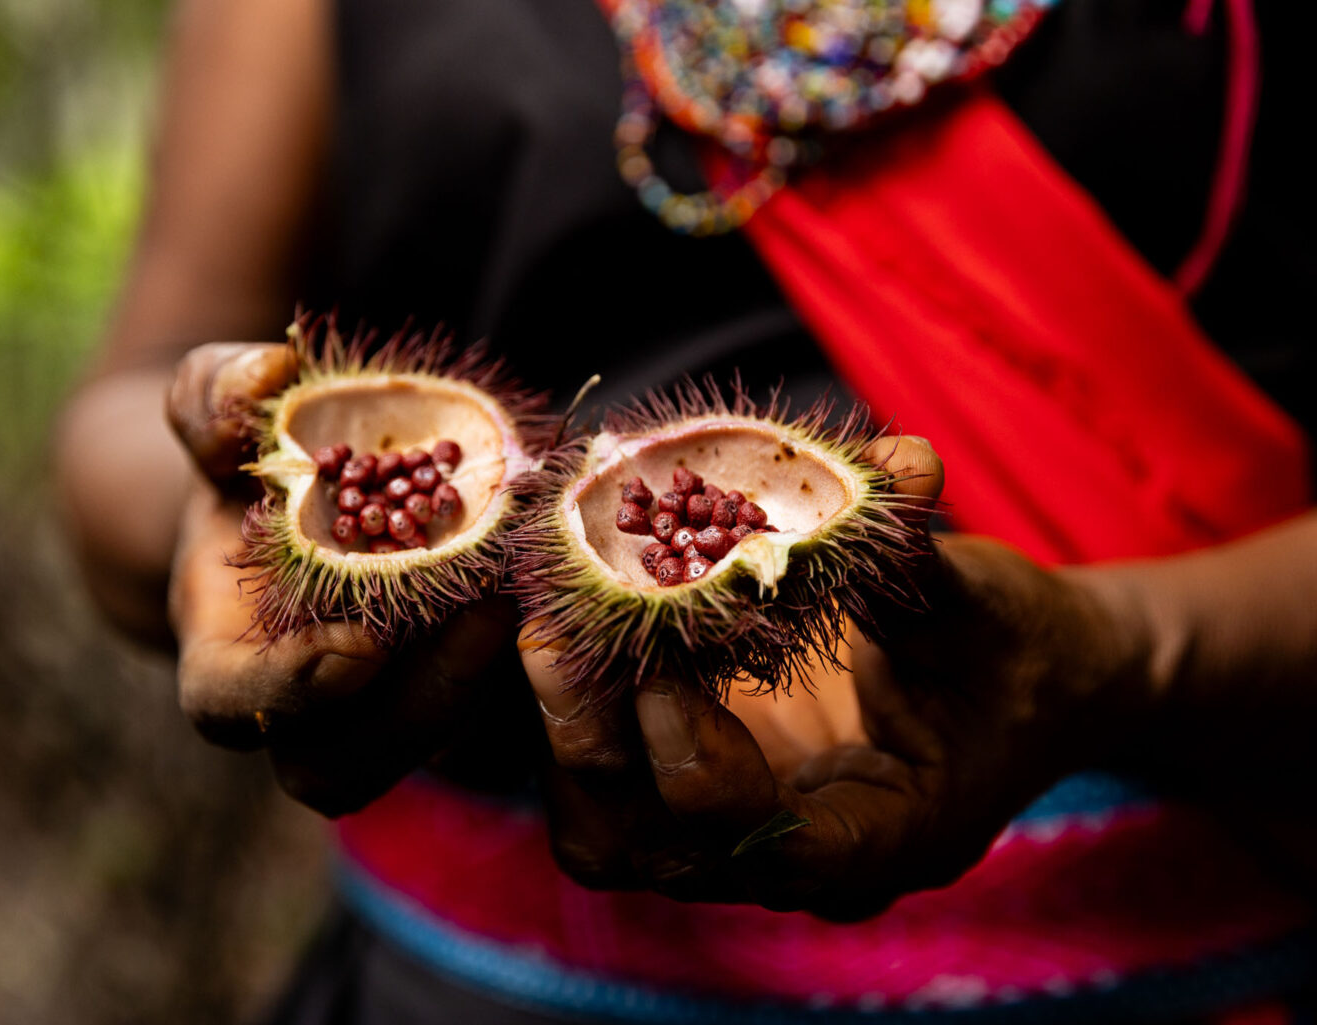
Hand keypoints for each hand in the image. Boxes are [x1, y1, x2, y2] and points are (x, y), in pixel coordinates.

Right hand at [167, 342, 527, 815]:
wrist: (289, 500)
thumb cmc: (245, 458)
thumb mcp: (216, 412)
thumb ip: (215, 395)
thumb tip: (267, 375)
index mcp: (223, 656)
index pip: (233, 708)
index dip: (291, 690)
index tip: (360, 641)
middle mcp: (299, 709)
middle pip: (341, 763)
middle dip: (417, 702)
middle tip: (484, 613)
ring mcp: (377, 714)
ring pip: (426, 751)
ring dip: (483, 686)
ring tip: (529, 594)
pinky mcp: (448, 697)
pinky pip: (486, 720)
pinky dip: (522, 666)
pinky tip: (555, 590)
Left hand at [522, 437, 1148, 919]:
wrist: (1028, 685)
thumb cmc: (1018, 651)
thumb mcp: (984, 604)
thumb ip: (925, 551)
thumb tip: (903, 463)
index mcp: (883, 840)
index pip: (765, 843)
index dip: (697, 761)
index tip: (659, 663)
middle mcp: (796, 864)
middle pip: (650, 848)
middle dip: (591, 743)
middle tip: (554, 634)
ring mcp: (741, 837)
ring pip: (607, 832)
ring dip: (567, 731)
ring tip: (549, 623)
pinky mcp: (703, 791)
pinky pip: (610, 786)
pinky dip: (579, 718)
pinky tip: (569, 628)